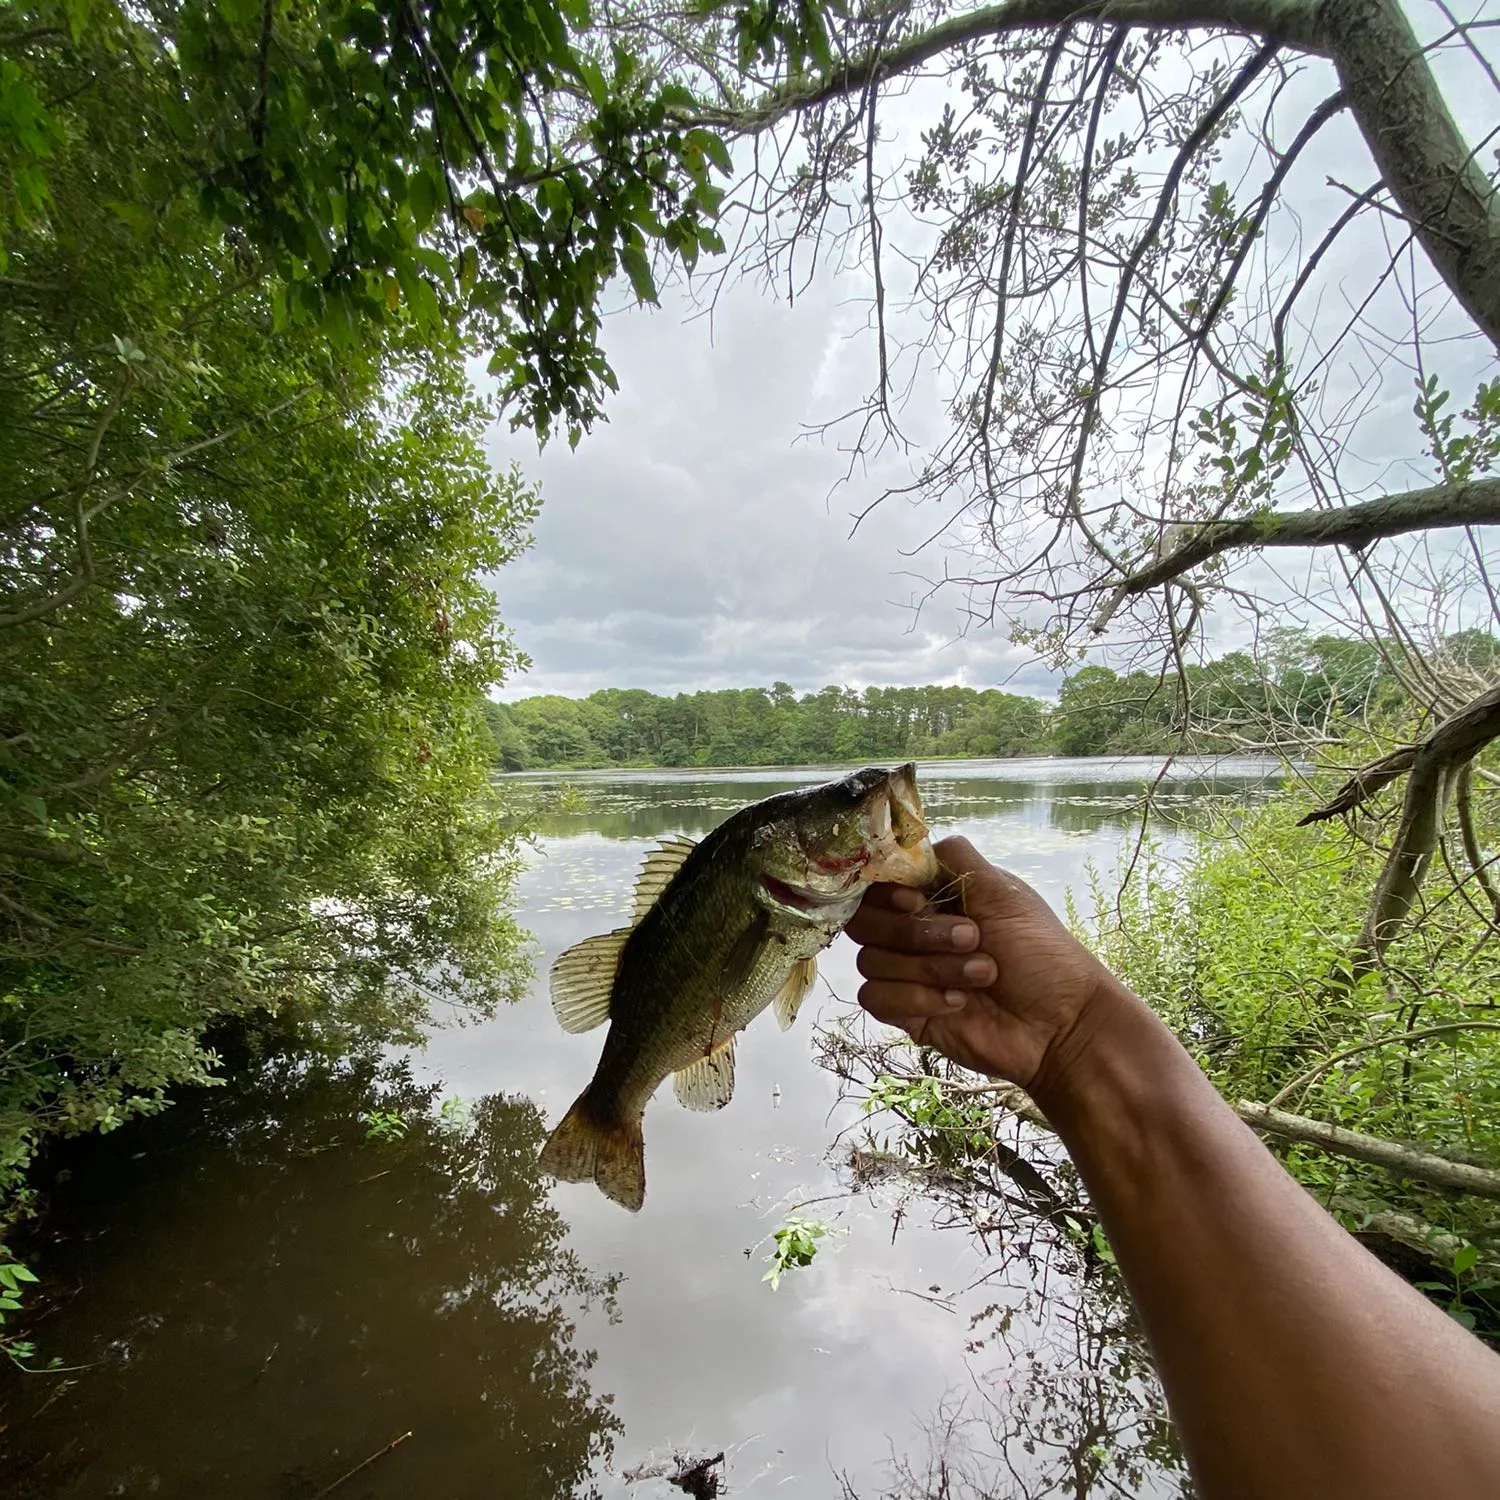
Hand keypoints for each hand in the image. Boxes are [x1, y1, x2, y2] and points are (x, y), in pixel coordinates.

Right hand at [845, 834, 1127, 1091]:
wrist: (1061, 1022)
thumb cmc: (1041, 953)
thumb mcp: (1002, 891)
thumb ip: (955, 858)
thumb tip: (914, 847)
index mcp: (932, 898)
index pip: (876, 886)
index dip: (886, 893)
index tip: (917, 900)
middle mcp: (913, 933)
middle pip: (864, 923)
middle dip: (915, 932)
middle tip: (971, 937)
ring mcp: (907, 974)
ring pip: (871, 961)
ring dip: (929, 968)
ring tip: (982, 975)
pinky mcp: (907, 1013)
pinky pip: (875, 998)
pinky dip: (916, 998)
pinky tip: (957, 1004)